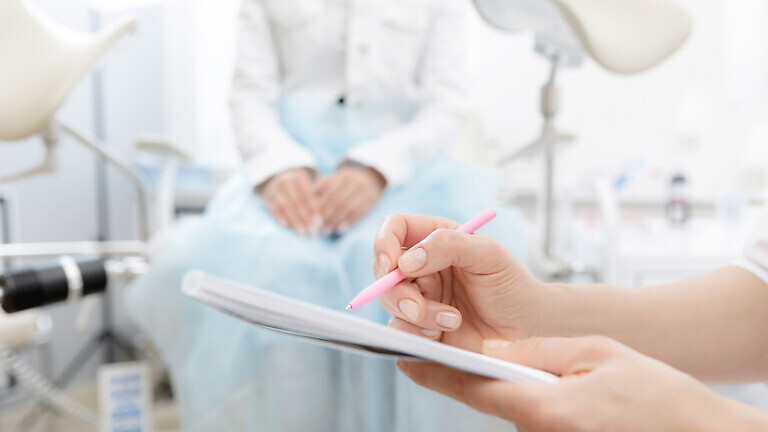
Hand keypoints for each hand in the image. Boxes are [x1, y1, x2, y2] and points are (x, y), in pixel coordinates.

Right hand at [262, 168, 320, 235]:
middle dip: (306, 217)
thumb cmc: (298, 189)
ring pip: (286, 206)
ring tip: (303, 232)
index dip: (314, 209)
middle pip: (297, 201)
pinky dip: (280, 218)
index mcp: (298, 176)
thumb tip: (320, 219)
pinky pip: (274, 209)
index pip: (308, 194)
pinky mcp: (267, 198)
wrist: (276, 182)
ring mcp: (275, 189)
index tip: (320, 221)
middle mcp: (285, 180)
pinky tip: (287, 226)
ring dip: (295, 220)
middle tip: (313, 230)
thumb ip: (314, 199)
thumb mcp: (307, 187)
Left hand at [316, 165, 385, 233]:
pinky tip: (339, 229)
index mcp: (345, 176)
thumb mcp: (336, 178)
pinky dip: (347, 223)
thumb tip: (312, 191)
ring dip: (335, 221)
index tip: (312, 217)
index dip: (320, 206)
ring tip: (326, 230)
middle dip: (326, 215)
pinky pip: (358, 214)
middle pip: (338, 201)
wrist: (372, 181)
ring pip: (348, 209)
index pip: (330, 193)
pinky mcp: (371, 203)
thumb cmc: (347, 183)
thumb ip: (323, 183)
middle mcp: (356, 183)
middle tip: (318, 226)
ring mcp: (365, 193)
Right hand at [374, 214, 546, 350]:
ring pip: (390, 301)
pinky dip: (417, 333)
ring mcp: (420, 297)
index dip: (384, 242)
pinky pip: (399, 329)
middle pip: (383, 269)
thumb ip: (448, 245)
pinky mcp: (421, 326)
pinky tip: (443, 335)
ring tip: (453, 321)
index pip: (394, 228)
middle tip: (417, 306)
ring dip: (416, 314)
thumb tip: (405, 260)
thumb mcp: (489, 255)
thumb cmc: (512, 285)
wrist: (528, 328)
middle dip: (395, 290)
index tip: (391, 264)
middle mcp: (422, 266)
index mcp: (435, 239)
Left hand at [397, 336, 765, 430]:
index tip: (402, 356)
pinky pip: (528, 415)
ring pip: (507, 406)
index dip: (432, 370)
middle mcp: (536, 431)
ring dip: (491, 383)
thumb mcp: (595, 354)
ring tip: (482, 355)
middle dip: (459, 373)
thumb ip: (537, 352)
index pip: (470, 387)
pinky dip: (518, 393)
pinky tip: (525, 377)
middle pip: (484, 398)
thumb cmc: (655, 394)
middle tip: (430, 342)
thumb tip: (490, 350)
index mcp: (541, 407)